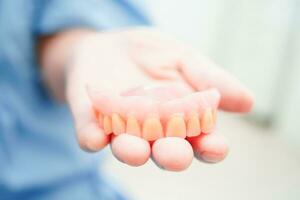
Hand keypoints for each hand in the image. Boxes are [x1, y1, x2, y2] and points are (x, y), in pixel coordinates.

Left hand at [66, 28, 253, 170]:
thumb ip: (209, 79)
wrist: (109, 45)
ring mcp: (120, 127)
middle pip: (165, 151)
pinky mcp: (91, 119)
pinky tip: (94, 138)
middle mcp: (152, 130)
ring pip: (129, 148)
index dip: (210, 147)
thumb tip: (248, 102)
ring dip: (132, 152)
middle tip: (175, 154)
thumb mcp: (183, 58)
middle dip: (171, 156)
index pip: (199, 140)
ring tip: (135, 150)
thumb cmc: (151, 55)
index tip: (216, 146)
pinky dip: (92, 137)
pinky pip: (90, 134)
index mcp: (180, 119)